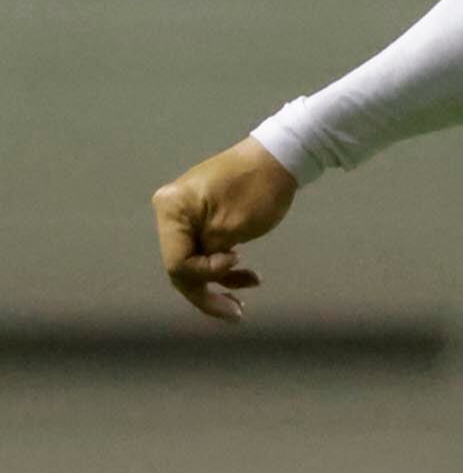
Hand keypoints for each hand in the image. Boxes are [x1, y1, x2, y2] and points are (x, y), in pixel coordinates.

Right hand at [153, 139, 298, 322]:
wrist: (280, 158)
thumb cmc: (257, 189)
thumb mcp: (233, 227)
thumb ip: (209, 255)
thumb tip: (197, 274)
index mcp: (171, 211)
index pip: (176, 262)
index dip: (205, 274)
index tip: (237, 260)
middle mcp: (171, 214)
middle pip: (182, 267)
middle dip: (207, 292)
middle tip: (236, 314)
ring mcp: (186, 218)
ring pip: (195, 263)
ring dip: (218, 284)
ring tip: (241, 305)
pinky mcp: (204, 221)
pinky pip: (207, 252)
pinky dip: (225, 268)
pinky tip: (247, 277)